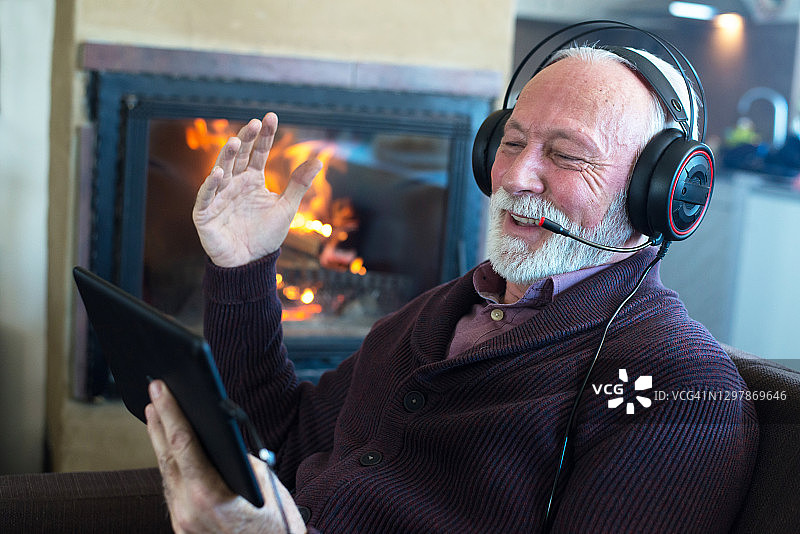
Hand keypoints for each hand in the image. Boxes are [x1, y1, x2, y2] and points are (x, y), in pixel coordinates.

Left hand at [145, 380, 306, 532]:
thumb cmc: (277, 524)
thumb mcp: (264, 482)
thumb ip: (237, 459)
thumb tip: (217, 439)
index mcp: (209, 495)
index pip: (182, 444)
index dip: (170, 412)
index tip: (161, 389)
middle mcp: (187, 511)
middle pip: (167, 457)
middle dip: (160, 420)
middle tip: (154, 390)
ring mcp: (181, 523)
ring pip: (166, 474)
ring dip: (160, 442)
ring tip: (156, 414)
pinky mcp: (183, 529)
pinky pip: (172, 491)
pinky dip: (171, 465)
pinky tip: (170, 450)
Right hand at [192, 112, 322, 267]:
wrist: (250, 264)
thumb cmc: (266, 236)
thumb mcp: (286, 208)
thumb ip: (298, 184)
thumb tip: (318, 161)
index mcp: (252, 179)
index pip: (258, 152)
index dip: (264, 136)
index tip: (271, 116)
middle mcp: (234, 183)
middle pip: (238, 157)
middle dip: (245, 139)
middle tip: (254, 123)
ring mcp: (218, 196)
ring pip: (221, 171)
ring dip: (226, 156)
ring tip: (235, 141)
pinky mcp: (205, 213)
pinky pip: (206, 197)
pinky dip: (210, 186)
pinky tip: (218, 173)